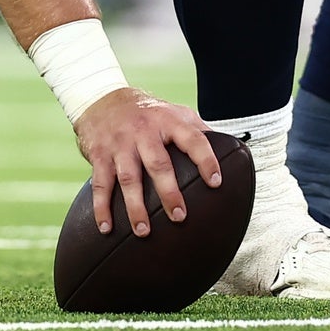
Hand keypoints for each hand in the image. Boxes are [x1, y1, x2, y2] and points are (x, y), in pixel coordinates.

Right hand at [72, 88, 222, 237]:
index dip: (206, 160)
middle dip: (169, 192)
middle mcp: (144, 132)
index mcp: (168, 121)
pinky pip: (101, 184)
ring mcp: (120, 144)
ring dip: (135, 207)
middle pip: (158, 164)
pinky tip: (106, 228)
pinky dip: (102, 207)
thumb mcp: (174, 112)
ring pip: (129, 178)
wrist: (102, 99)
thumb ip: (197, 130)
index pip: (193, 139)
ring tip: (143, 231)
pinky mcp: (100, 155)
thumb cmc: (146, 112)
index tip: (216, 182)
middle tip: (179, 216)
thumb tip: (230, 149)